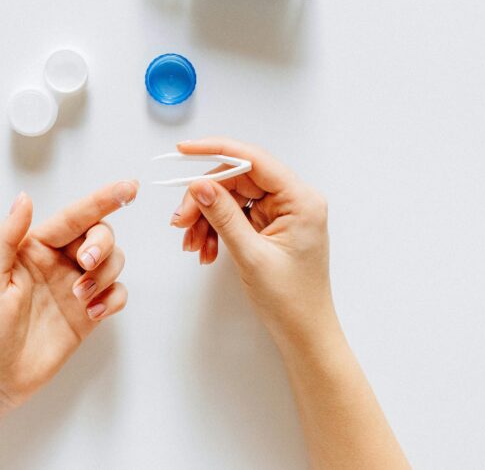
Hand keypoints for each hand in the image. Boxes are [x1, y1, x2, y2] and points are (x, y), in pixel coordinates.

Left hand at [0, 180, 137, 408]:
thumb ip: (7, 237)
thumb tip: (24, 198)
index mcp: (35, 246)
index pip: (74, 216)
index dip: (102, 199)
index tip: (129, 188)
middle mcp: (59, 262)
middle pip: (100, 234)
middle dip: (102, 243)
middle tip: (87, 262)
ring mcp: (76, 287)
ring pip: (113, 262)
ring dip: (105, 273)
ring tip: (81, 297)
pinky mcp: (88, 314)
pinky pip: (117, 294)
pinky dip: (112, 299)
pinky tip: (92, 313)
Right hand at [170, 137, 332, 345]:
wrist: (304, 334)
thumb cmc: (291, 300)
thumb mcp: (251, 255)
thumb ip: (223, 215)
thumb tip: (199, 184)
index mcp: (301, 200)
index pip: (254, 159)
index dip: (216, 150)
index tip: (184, 150)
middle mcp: (294, 199)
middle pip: (238, 179)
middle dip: (204, 198)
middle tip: (180, 221)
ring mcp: (283, 212)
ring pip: (232, 197)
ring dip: (207, 218)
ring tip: (192, 244)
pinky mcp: (272, 225)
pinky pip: (236, 214)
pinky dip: (216, 229)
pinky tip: (205, 248)